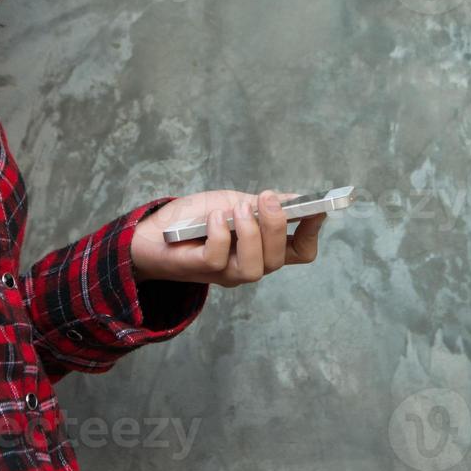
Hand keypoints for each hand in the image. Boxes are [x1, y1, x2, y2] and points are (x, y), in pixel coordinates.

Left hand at [129, 189, 325, 287]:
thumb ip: (262, 205)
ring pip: (254, 268)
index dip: (313, 232)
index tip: (316, 207)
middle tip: (267, 198)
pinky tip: (215, 217)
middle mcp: (249, 264)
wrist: (154, 230)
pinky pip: (219, 258)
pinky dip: (220, 234)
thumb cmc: (196, 218)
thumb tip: (295, 199)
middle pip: (279, 259)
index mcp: (263, 248)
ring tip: (241, 209)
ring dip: (251, 233)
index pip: (300, 251)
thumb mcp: (234, 203)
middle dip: (277, 226)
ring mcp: (226, 272)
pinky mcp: (202, 270)